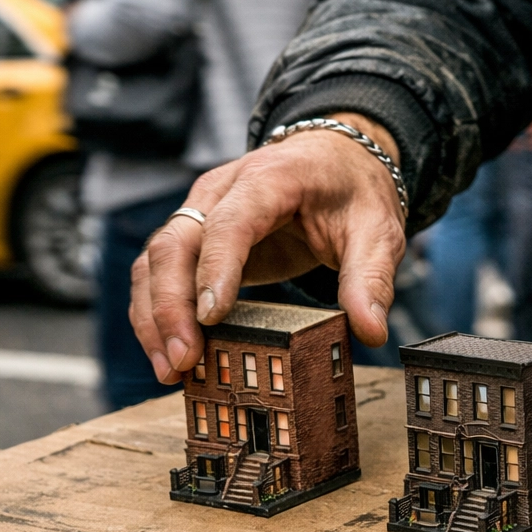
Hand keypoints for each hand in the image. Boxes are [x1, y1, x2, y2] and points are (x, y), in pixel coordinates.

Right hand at [131, 112, 404, 383]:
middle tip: (184, 360)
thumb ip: (371, 278)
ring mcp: (200, 211)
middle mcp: (220, 190)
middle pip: (175, 243)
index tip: (211, 319)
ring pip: (156, 260)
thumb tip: (370, 332)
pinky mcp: (195, 236)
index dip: (216, 270)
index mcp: (269, 179)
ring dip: (154, 316)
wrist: (335, 160)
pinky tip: (169, 354)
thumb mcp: (377, 230)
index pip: (230, 223)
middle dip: (171, 306)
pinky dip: (156, 313)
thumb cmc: (352, 192)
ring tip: (171, 370)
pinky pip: (159, 272)